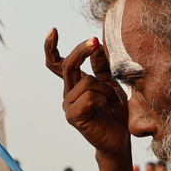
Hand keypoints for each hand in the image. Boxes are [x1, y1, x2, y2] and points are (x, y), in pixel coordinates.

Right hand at [44, 28, 129, 155]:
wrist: (119, 139)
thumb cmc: (115, 112)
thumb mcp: (111, 83)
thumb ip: (101, 66)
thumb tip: (96, 43)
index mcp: (74, 84)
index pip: (57, 64)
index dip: (51, 47)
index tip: (53, 30)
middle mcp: (67, 93)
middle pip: (68, 65)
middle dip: (82, 51)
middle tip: (94, 42)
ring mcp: (68, 105)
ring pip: (86, 82)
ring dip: (107, 90)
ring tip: (115, 103)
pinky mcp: (73, 116)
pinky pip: (88, 97)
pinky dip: (104, 100)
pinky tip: (109, 109)